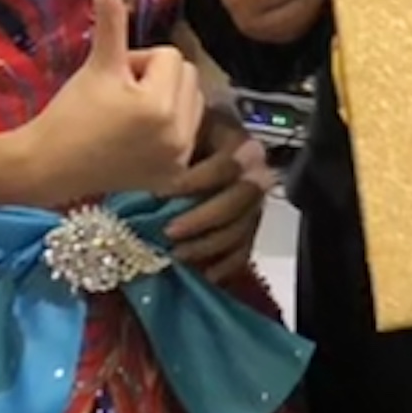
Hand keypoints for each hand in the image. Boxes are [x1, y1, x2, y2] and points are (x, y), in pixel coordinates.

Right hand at [19, 0, 204, 206]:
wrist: (51, 166)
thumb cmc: (71, 113)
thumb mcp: (96, 66)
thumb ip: (110, 26)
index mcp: (159, 105)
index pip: (171, 56)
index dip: (139, 61)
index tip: (114, 80)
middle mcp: (178, 134)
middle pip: (188, 78)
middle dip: (158, 79)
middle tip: (122, 96)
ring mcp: (179, 158)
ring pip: (193, 104)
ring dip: (168, 100)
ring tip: (131, 115)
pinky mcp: (175, 175)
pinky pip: (188, 134)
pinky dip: (170, 128)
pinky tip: (139, 137)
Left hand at [164, 111, 272, 282]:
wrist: (173, 156)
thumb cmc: (168, 143)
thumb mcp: (167, 138)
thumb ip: (170, 152)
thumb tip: (159, 175)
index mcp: (232, 138)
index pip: (229, 162)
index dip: (197, 180)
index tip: (162, 193)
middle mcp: (251, 168)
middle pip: (241, 197)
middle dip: (204, 217)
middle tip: (170, 231)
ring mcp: (252, 198)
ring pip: (244, 225)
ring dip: (210, 244)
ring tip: (178, 253)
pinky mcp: (247, 224)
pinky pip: (246, 247)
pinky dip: (227, 263)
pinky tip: (208, 274)